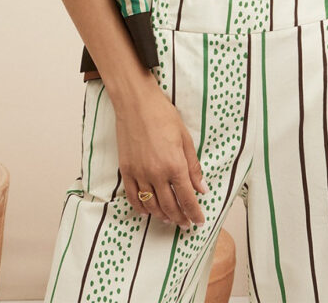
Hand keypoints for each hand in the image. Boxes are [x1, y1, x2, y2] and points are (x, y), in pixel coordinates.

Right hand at [115, 85, 208, 230]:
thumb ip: (193, 166)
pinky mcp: (126, 170)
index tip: (199, 221)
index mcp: (175, 165)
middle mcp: (156, 174)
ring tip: (170, 219)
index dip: (194, 213)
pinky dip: (142, 208)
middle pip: (170, 206)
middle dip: (180, 218)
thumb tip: (201, 188)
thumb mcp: (185, 138)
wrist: (136, 103)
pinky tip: (148, 211)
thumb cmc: (163, 115)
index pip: (187, 198)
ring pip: (152, 206)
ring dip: (162, 216)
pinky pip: (133, 197)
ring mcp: (139, 174)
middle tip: (186, 224)